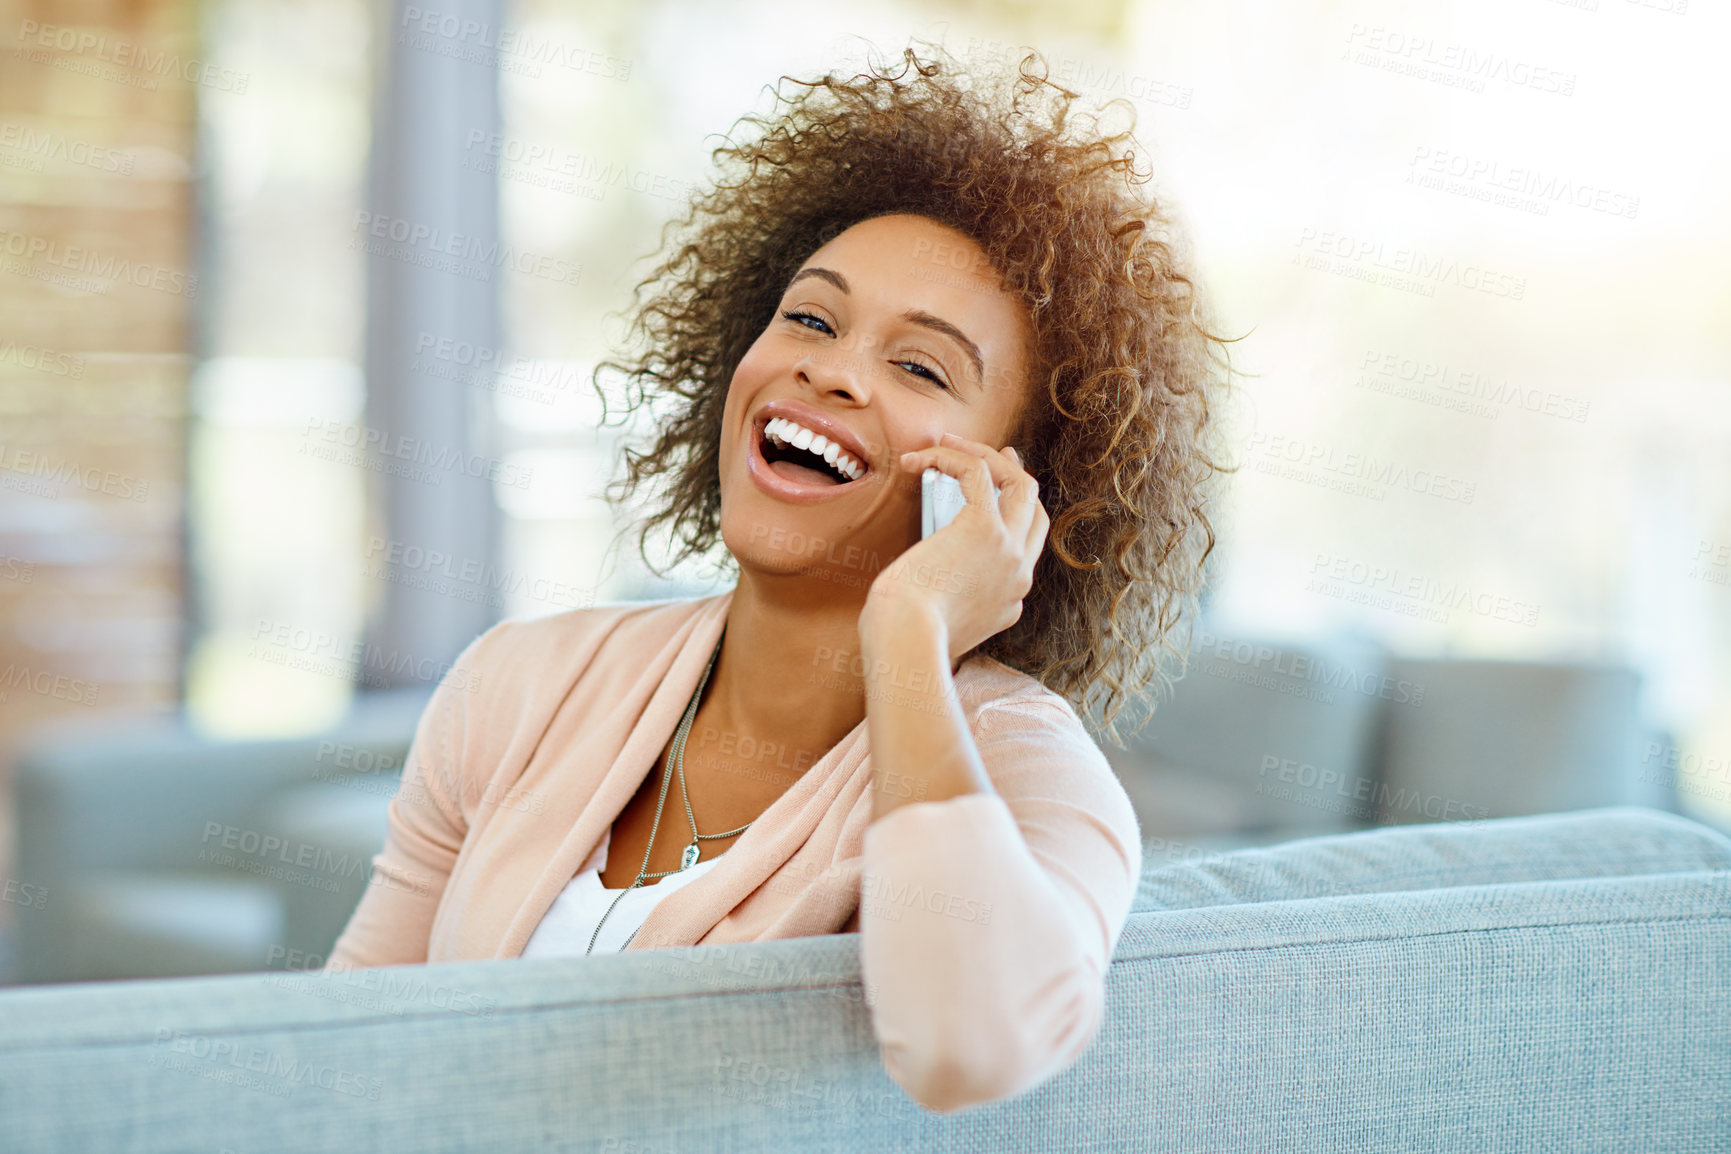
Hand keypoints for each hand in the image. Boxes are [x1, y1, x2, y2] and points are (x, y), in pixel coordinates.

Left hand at [860, 433, 1049, 667]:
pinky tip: (923, 457)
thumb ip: (942, 604)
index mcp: (1010, 603)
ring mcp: (1009, 551)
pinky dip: (953, 456)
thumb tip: (922, 582)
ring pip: (1020, 484)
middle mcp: (1019, 576)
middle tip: (996, 454)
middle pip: (1035, 511)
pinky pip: (979, 473)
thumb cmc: (902, 638)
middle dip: (1016, 477)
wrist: (906, 643)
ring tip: (947, 442)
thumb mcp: (934, 623)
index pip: (1023, 551)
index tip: (989, 494)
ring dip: (986, 456)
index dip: (1010, 517)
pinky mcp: (984, 528)